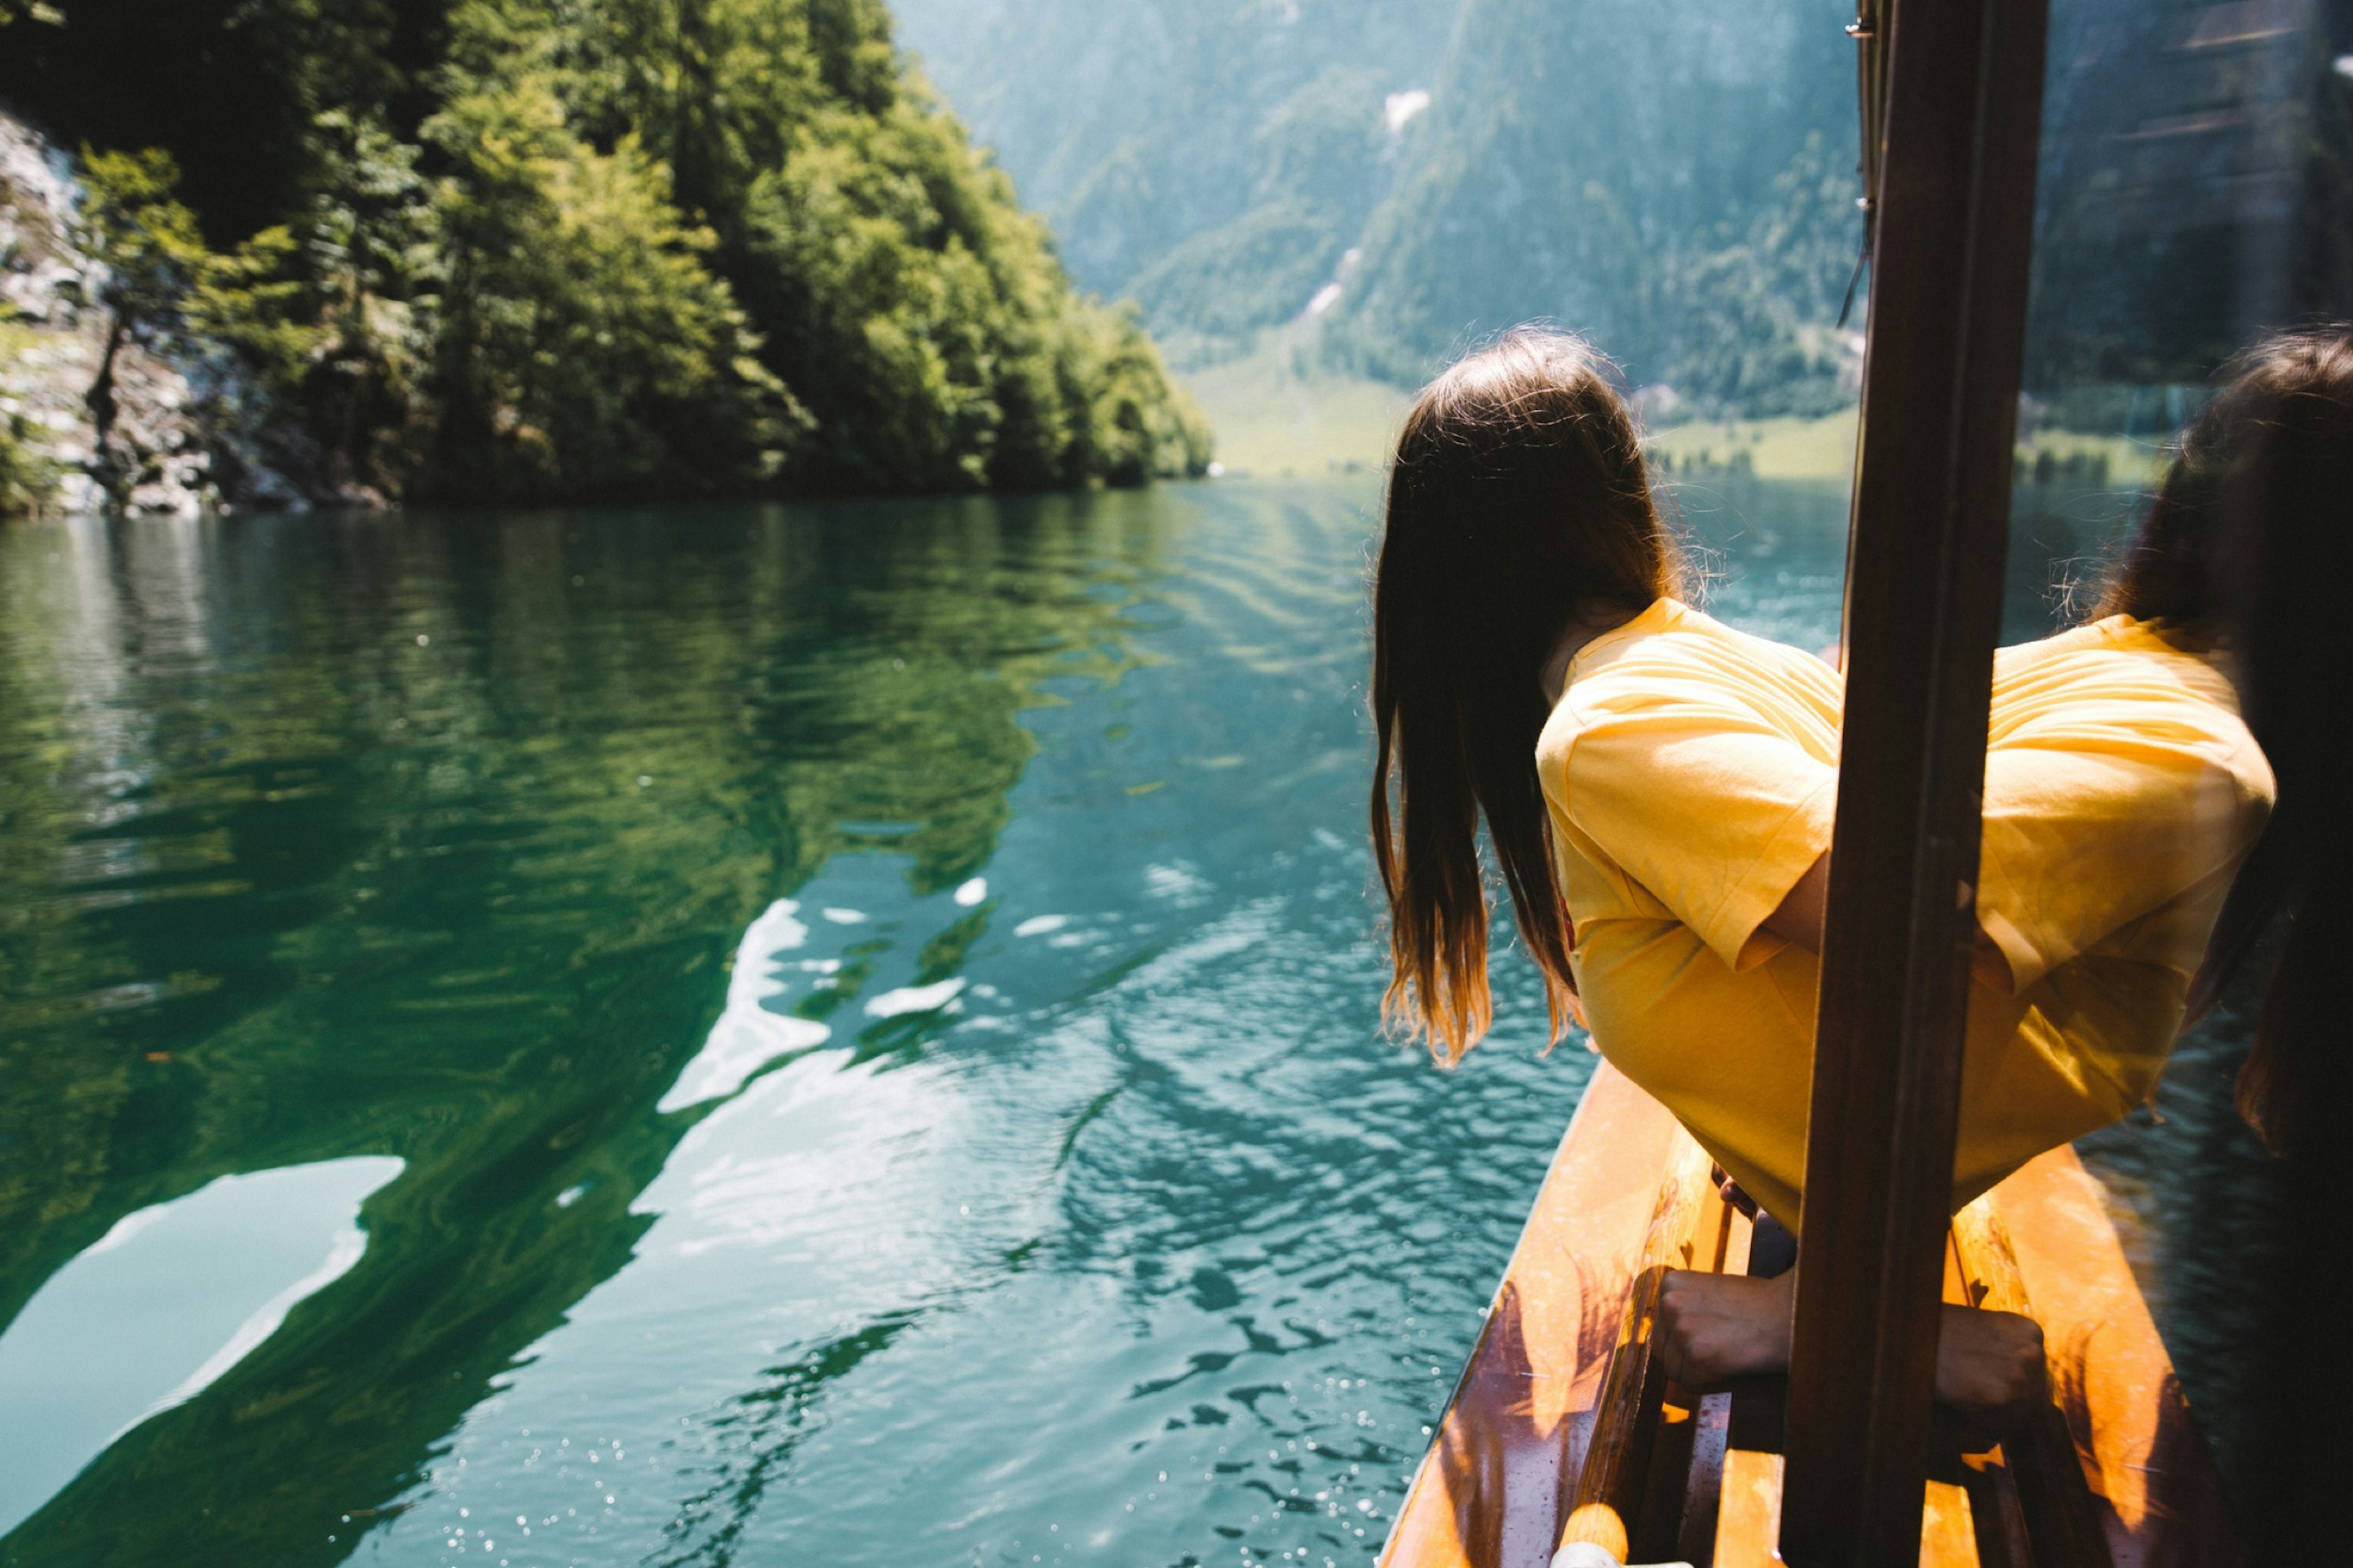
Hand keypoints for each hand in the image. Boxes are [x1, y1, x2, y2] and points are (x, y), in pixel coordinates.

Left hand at [1653, 1269, 1793, 1390]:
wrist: (1794, 1312)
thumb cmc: (1759, 1305)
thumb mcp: (1710, 1293)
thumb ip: (1685, 1308)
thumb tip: (1666, 1337)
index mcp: (1671, 1284)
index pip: (1661, 1330)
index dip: (1687, 1342)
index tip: (1714, 1337)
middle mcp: (1670, 1302)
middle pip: (1664, 1352)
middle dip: (1689, 1359)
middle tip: (1723, 1350)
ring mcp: (1683, 1328)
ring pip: (1676, 1372)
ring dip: (1701, 1373)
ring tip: (1731, 1355)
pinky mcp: (1698, 1354)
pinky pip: (1692, 1385)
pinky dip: (1713, 1384)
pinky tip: (1734, 1366)